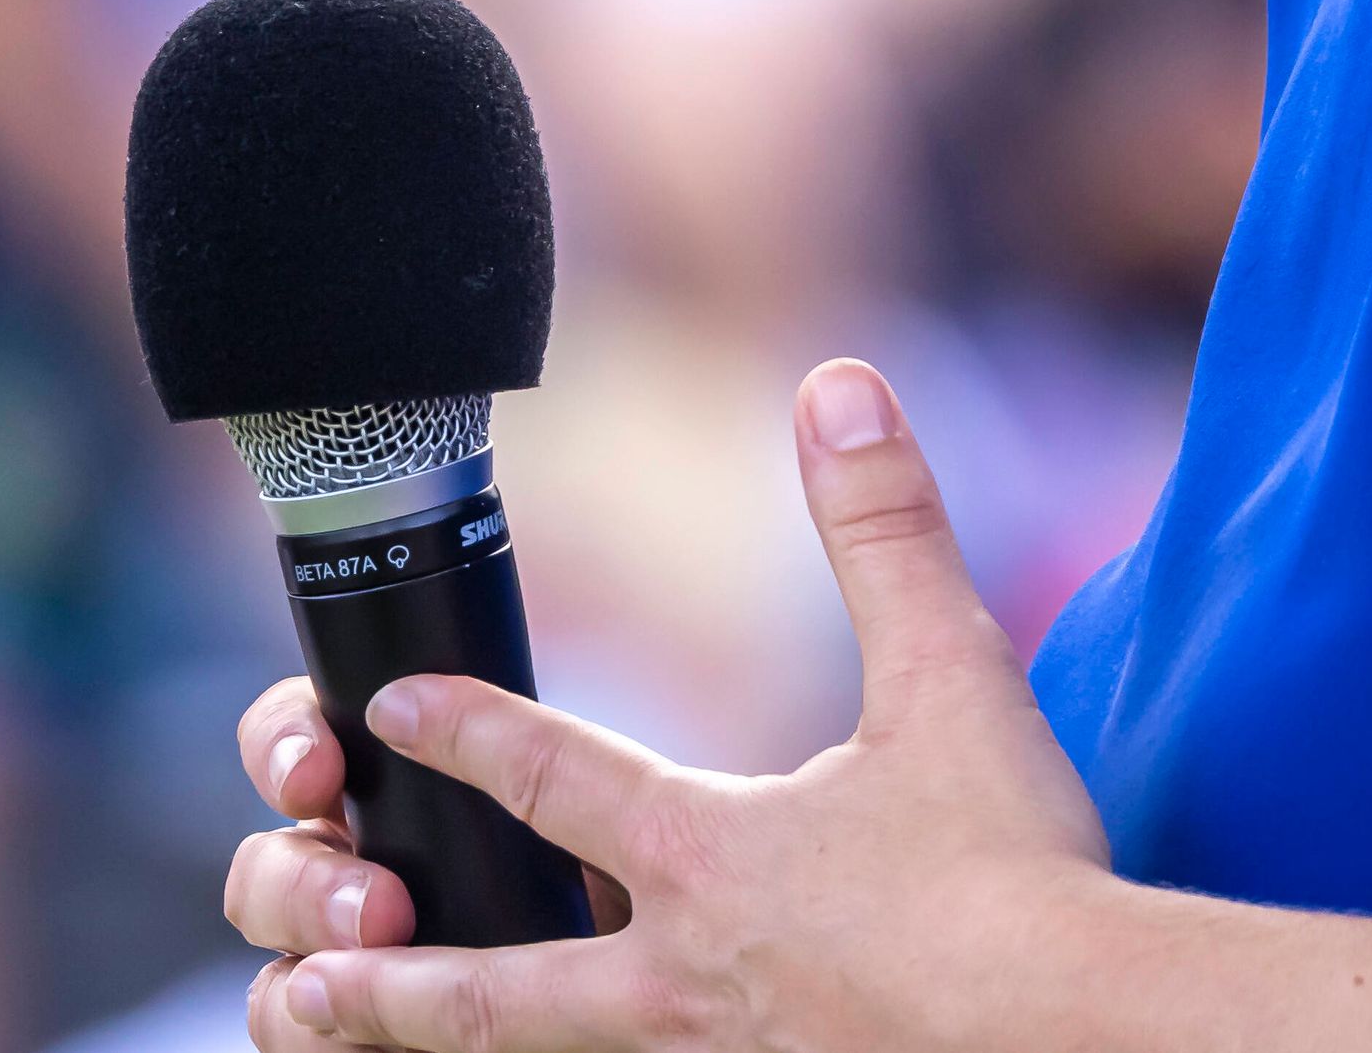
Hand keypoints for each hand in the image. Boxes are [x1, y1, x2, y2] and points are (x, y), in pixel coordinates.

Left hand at [228, 360, 1118, 1052]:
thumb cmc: (1017, 870)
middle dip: (387, 977)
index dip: (466, 734)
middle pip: (496, 985)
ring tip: (349, 1048)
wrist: (1076, 1033)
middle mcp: (683, 976)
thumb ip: (885, 529)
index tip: (384, 710)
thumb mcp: (954, 675)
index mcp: (709, 855)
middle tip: (296, 971)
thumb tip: (838, 386)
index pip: (554, 781)